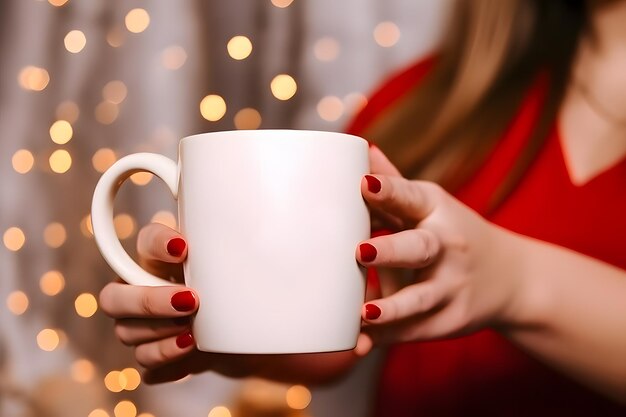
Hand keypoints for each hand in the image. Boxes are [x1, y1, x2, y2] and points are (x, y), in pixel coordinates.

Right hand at [99, 223, 358, 383]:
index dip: (157, 240)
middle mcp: (163, 284)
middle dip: (147, 298)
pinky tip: (191, 356)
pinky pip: (144, 366)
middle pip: (120, 290)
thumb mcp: (303, 267)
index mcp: (187, 251)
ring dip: (151, 335)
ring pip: (124, 329)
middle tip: (194, 299)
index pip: (149, 238)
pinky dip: (161, 364)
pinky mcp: (169, 354)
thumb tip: (367, 264)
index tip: (188, 246)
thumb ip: (328, 260)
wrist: (274, 333)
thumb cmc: (283, 290)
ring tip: (194, 335)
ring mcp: (160, 323)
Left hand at [355, 149, 524, 353]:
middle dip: (390, 251)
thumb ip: (394, 185)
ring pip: (422, 298)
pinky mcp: (452, 318)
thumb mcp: (430, 205)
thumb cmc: (453, 233)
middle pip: (419, 248)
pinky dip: (389, 337)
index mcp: (437, 210)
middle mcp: (447, 246)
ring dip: (393, 307)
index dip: (388, 190)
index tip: (364, 184)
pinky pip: (417, 329)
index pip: (411, 197)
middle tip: (359, 252)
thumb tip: (360, 148)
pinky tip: (362, 343)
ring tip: (366, 314)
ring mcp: (452, 285)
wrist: (512, 278)